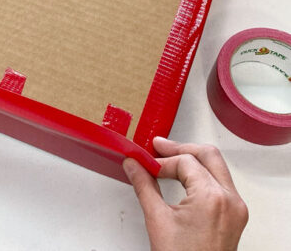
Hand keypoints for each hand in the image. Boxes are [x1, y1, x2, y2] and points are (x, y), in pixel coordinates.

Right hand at [123, 137, 247, 250]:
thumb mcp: (157, 219)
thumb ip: (143, 185)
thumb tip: (133, 165)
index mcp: (213, 198)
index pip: (185, 161)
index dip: (162, 160)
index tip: (145, 163)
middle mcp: (230, 200)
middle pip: (207, 155)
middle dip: (180, 149)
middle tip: (158, 148)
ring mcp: (235, 208)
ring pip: (216, 166)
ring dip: (191, 160)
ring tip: (167, 161)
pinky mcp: (234, 215)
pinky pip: (220, 182)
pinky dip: (201, 174)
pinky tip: (183, 177)